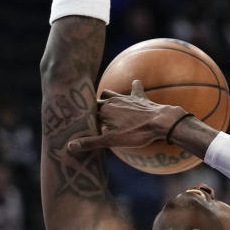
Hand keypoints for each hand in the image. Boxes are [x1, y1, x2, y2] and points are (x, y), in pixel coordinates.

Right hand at [66, 80, 187, 153]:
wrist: (160, 122)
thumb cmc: (136, 132)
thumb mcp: (111, 141)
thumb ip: (90, 142)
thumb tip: (68, 147)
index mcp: (103, 110)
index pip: (87, 112)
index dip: (83, 117)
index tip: (78, 121)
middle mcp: (112, 101)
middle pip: (97, 101)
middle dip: (93, 107)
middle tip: (90, 114)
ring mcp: (126, 98)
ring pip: (110, 92)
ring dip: (107, 97)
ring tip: (105, 103)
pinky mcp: (140, 97)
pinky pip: (136, 88)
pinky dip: (134, 86)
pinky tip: (135, 83)